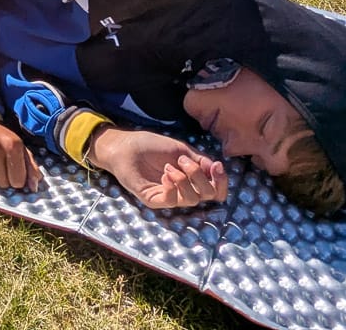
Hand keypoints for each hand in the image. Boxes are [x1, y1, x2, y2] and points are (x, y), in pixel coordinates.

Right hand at [0, 120, 42, 190]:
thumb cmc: (2, 138)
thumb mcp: (20, 148)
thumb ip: (30, 167)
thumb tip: (34, 187)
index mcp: (13, 144)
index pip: (18, 180)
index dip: (16, 181)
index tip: (13, 173)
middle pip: (2, 183)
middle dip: (3, 180)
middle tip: (0, 167)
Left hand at [86, 126, 226, 209]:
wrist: (125, 145)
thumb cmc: (150, 145)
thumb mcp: (180, 149)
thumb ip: (199, 160)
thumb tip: (217, 168)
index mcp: (191, 180)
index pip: (215, 191)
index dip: (221, 182)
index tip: (216, 166)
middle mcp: (182, 191)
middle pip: (207, 197)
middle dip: (201, 177)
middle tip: (184, 160)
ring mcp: (168, 197)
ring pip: (191, 200)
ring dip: (185, 179)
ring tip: (170, 165)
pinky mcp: (153, 200)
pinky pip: (171, 201)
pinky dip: (172, 186)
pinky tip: (164, 173)